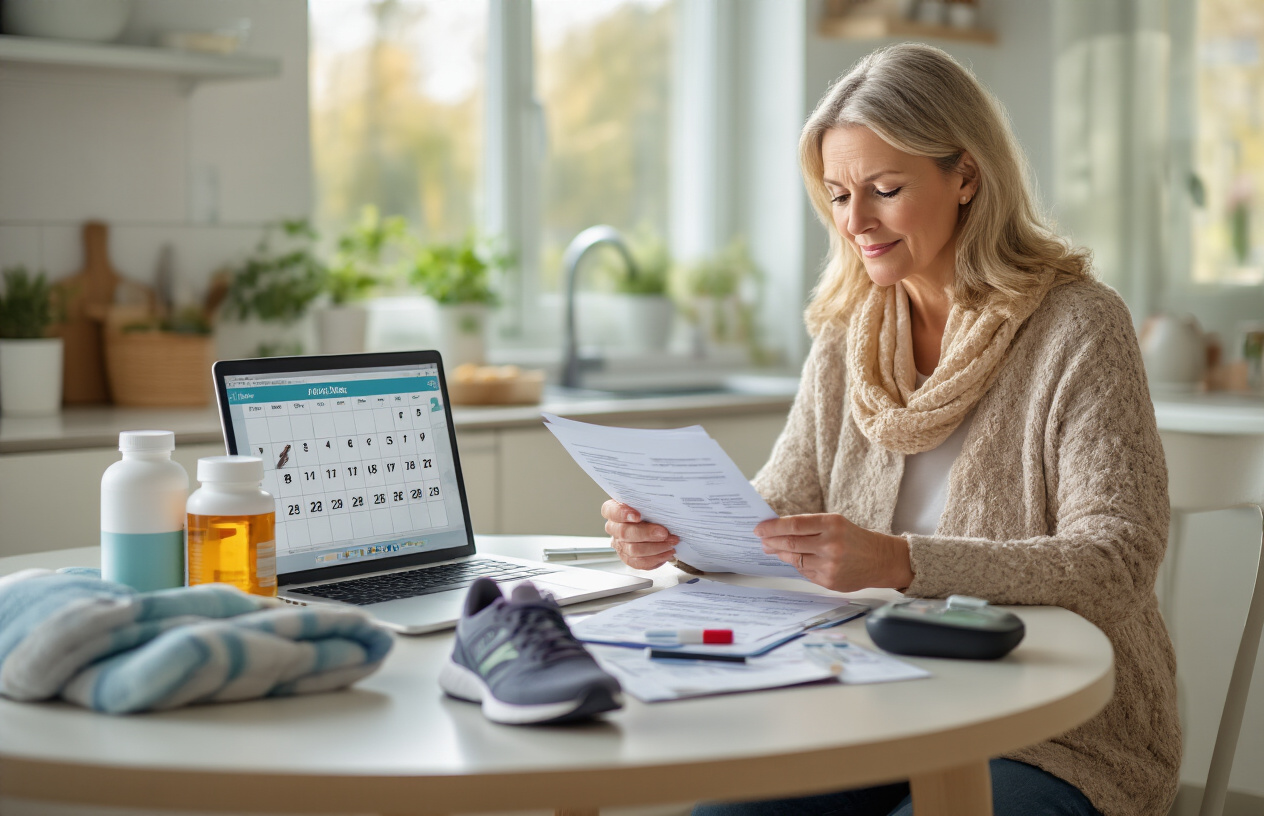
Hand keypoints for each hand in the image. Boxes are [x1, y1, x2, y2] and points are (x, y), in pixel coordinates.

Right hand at [602, 499, 678, 570]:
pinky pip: (639, 562)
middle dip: (647, 534)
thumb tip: (663, 506)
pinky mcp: (628, 558)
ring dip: (655, 548)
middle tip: (664, 533)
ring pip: (633, 550)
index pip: (611, 511)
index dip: (622, 514)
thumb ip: (648, 503)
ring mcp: (619, 544)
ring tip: (670, 543)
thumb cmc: (647, 510)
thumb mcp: (646, 502)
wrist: (651, 522)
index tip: (638, 516)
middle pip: (624, 533)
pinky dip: (655, 559)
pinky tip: (666, 553)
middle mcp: (613, 528)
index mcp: (613, 510)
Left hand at [755, 513, 913, 592]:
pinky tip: (793, 560)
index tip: (759, 528)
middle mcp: (831, 544)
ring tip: (772, 549)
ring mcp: (830, 565)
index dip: (773, 527)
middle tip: (761, 539)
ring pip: (795, 559)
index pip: (794, 524)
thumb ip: (809, 526)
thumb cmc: (854, 538)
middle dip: (771, 541)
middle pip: (790, 543)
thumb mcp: (835, 523)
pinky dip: (797, 565)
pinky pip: (804, 572)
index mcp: (832, 524)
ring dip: (780, 554)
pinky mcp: (829, 581)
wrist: (881, 560)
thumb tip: (778, 531)